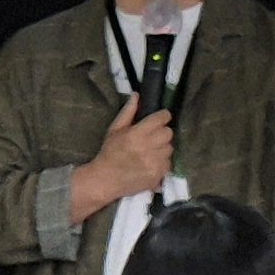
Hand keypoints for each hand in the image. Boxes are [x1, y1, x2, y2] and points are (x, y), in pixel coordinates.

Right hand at [76, 91, 174, 207]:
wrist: (105, 179)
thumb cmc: (109, 152)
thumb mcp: (115, 130)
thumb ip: (128, 112)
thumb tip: (137, 95)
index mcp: (137, 134)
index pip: (161, 119)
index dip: (162, 116)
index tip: (160, 118)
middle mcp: (149, 147)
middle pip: (168, 133)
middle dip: (162, 132)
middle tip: (153, 136)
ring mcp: (155, 163)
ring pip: (169, 148)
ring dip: (162, 147)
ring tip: (151, 151)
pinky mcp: (158, 175)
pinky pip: (168, 163)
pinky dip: (162, 162)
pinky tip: (151, 163)